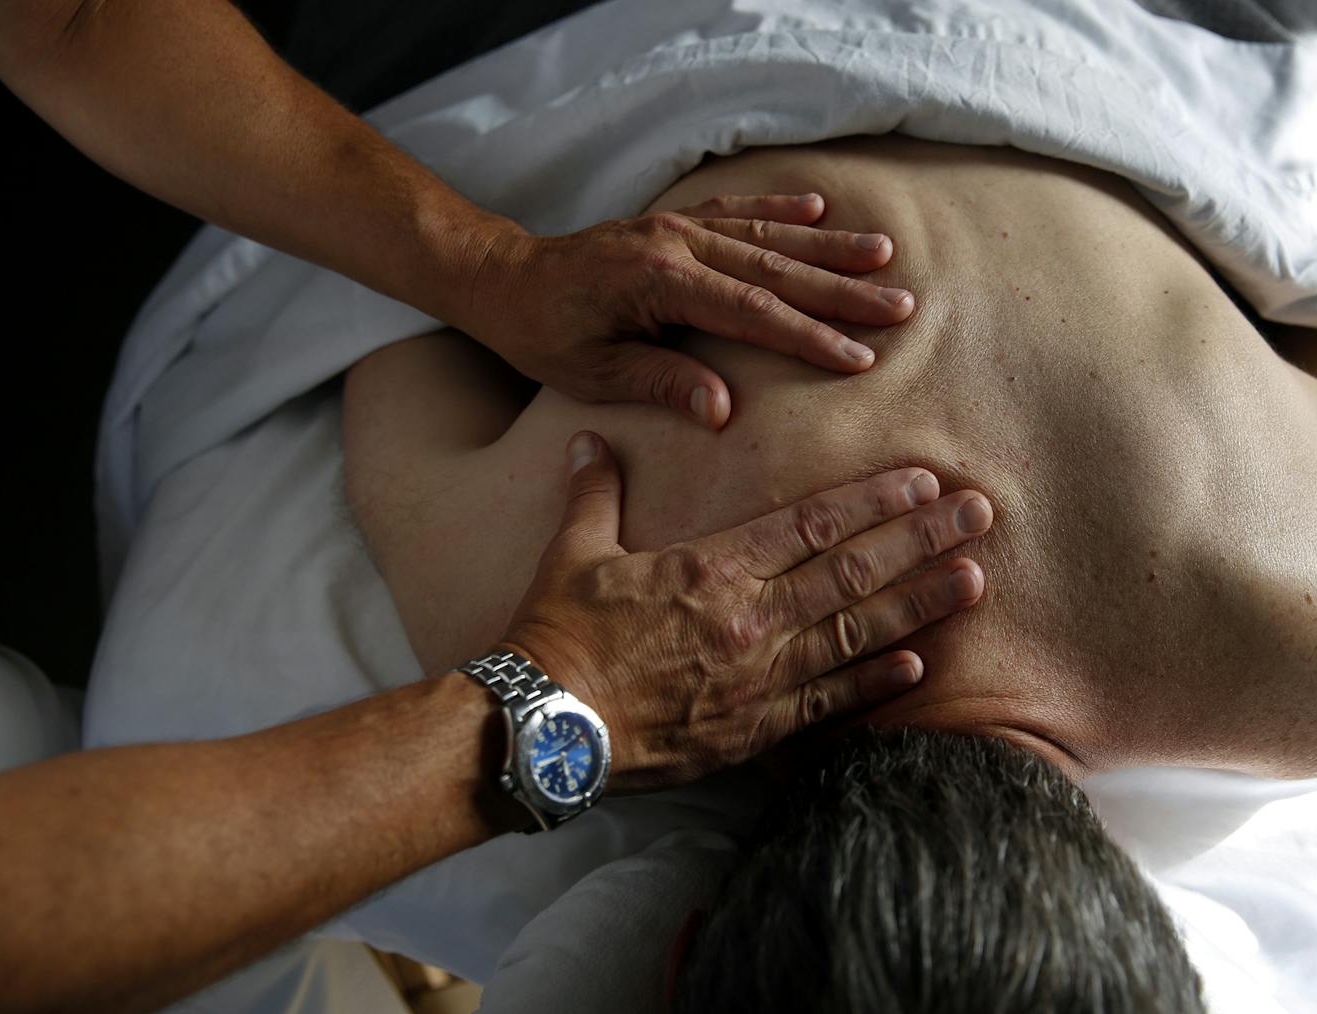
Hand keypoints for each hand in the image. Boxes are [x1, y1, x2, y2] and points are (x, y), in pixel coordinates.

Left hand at [459, 195, 914, 428]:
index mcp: (659, 282)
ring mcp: (676, 226)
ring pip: (766, 237)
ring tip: (883, 256)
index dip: (808, 337)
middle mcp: (676, 244)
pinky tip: (819, 212)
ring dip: (826, 249)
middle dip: (841, 291)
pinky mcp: (673, 221)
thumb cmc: (543, 333)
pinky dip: (780, 211)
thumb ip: (660, 383)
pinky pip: (736, 212)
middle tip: (901, 306)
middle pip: (774, 270)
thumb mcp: (592, 372)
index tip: (860, 356)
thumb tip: (724, 410)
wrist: (503, 279)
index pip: (750, 313)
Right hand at [499, 433, 990, 791]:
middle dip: (922, 538)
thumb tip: (588, 442)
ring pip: (857, 631)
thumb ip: (594, 493)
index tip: (923, 480)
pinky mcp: (755, 728)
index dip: (874, 499)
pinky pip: (828, 702)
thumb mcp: (571, 553)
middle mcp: (751, 617)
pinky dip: (875, 683)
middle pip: (854, 569)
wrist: (549, 725)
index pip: (813, 523)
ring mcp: (760, 677)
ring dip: (920, 603)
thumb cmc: (559, 634)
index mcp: (712, 567)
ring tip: (975, 579)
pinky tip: (918, 666)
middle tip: (981, 514)